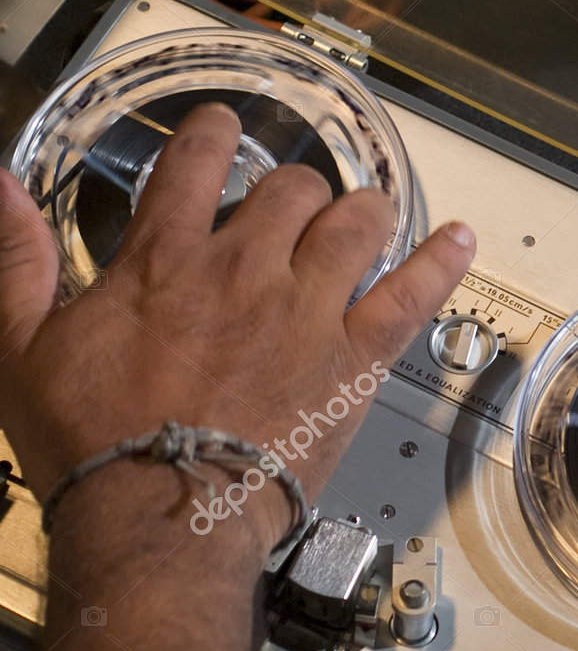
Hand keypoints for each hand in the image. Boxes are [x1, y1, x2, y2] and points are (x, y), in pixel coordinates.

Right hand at [0, 101, 473, 548]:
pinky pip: (412, 295)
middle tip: (291, 210)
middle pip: (291, 188)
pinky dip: (440, 263)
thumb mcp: (21, 347)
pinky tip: (459, 240)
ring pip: (357, 222)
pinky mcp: (352, 360)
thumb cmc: (92, 444)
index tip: (223, 132)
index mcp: (167, 258)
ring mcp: (307, 310)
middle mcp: (245, 269)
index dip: (215, 133)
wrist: (160, 518)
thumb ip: (15, 259)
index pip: (199, 158)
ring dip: (361, 212)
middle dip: (293, 190)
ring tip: (362, 215)